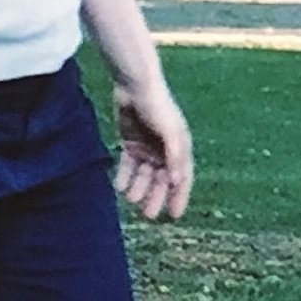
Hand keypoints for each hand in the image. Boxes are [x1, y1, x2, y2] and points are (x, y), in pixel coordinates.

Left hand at [111, 76, 194, 221]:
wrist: (135, 85)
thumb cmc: (158, 106)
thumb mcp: (170, 132)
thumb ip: (175, 156)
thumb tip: (177, 182)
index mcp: (179, 148)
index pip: (182, 178)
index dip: (179, 197)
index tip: (175, 215)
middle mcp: (164, 150)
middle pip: (161, 180)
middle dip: (156, 197)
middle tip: (148, 215)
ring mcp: (147, 147)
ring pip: (143, 175)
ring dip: (139, 188)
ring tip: (131, 199)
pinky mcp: (130, 142)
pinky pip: (128, 165)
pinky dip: (124, 176)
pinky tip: (119, 186)